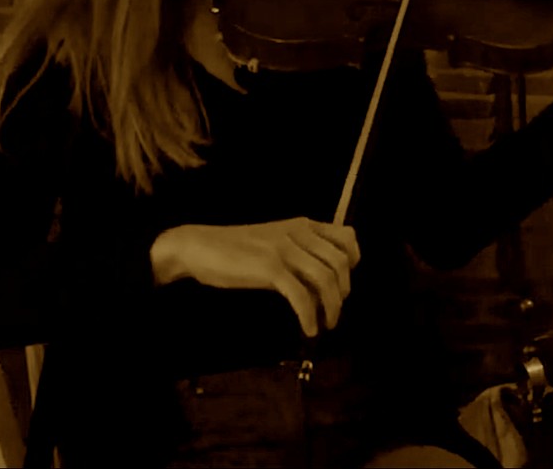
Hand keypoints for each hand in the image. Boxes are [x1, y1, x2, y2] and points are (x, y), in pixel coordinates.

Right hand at [150, 219, 360, 337]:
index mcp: (303, 224)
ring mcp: (285, 250)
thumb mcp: (275, 242)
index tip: (344, 282)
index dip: (353, 261)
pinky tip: (309, 328)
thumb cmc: (235, 249)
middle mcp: (299, 233)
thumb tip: (321, 281)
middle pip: (340, 262)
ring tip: (326, 324)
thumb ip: (300, 253)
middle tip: (334, 309)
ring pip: (325, 279)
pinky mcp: (270, 268)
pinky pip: (301, 295)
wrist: (198, 247)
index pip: (347, 237)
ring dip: (331, 307)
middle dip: (343, 290)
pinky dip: (309, 315)